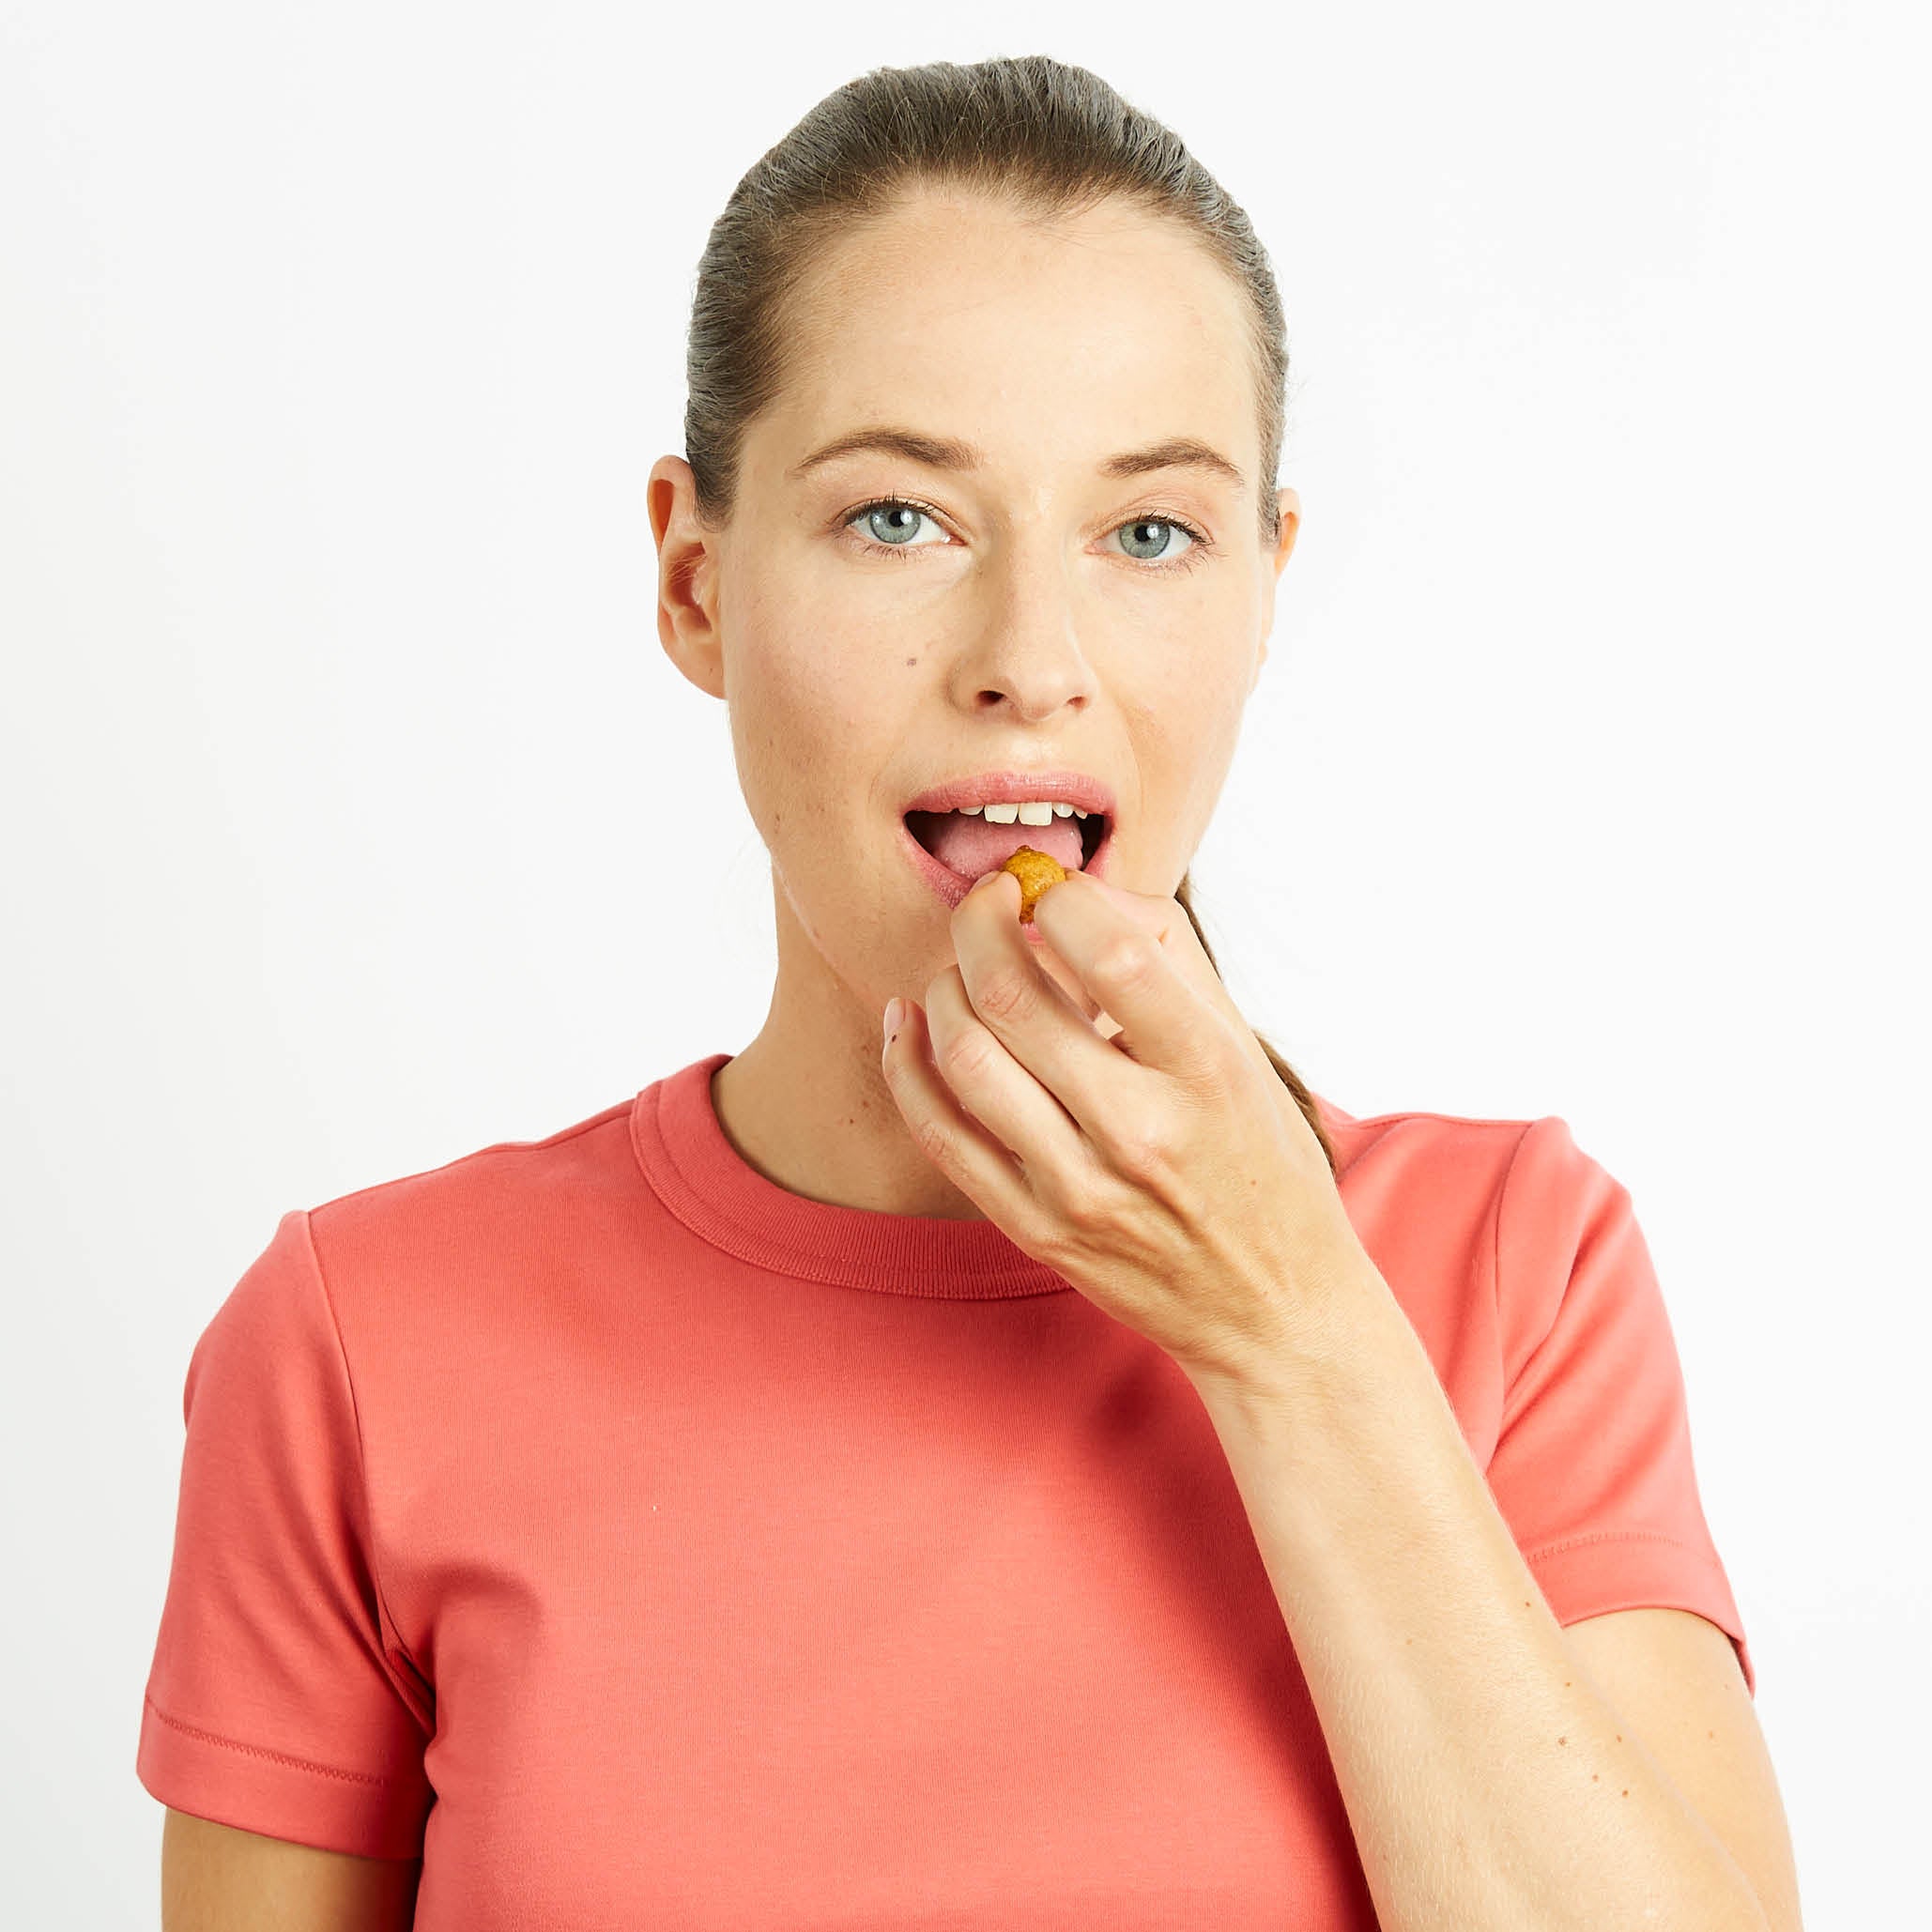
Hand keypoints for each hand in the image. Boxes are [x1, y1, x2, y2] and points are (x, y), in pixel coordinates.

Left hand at [880, 866, 1373, 1389]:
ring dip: (943, 986)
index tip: (1047, 885)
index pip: (1108, 951)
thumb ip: (1167, 960)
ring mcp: (1079, 1188)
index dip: (1058, 896)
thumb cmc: (1259, 1159)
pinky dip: (906, 1061)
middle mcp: (1141, 1131)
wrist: (1270, 1308)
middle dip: (978, 922)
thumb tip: (1074, 892)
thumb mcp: (1242, 1050)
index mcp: (1208, 1071)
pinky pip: (939, 1132)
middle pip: (1012, 996)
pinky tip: (908, 1020)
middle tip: (986, 901)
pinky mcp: (1033, 1228)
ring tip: (963, 968)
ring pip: (964, 1056)